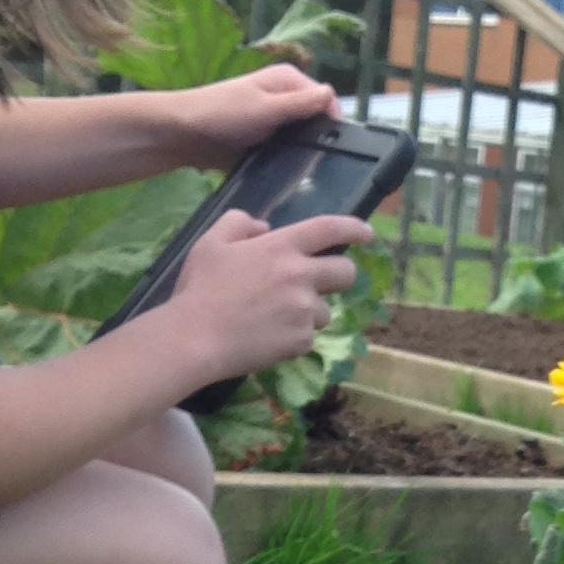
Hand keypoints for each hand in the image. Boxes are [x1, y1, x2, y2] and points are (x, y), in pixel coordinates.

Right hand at [165, 209, 373, 381]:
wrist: (195, 338)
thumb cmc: (200, 288)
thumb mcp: (212, 242)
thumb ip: (239, 223)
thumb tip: (265, 228)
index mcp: (281, 246)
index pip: (329, 229)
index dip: (354, 228)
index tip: (368, 233)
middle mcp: (300, 276)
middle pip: (346, 272)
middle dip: (341, 275)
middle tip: (321, 282)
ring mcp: (304, 310)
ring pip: (325, 310)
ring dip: (309, 312)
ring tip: (274, 316)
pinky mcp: (301, 340)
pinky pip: (308, 336)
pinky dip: (294, 337)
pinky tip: (267, 336)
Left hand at [167, 65, 339, 167]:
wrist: (185, 134)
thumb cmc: (222, 114)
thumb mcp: (265, 108)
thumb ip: (300, 103)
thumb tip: (332, 94)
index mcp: (288, 81)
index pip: (326, 99)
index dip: (333, 123)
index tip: (332, 149)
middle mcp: (286, 97)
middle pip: (318, 120)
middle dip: (319, 141)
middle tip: (317, 166)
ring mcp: (277, 120)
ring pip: (305, 139)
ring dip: (305, 154)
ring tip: (305, 175)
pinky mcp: (267, 141)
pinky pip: (289, 152)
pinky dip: (291, 162)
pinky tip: (291, 177)